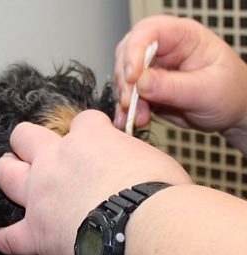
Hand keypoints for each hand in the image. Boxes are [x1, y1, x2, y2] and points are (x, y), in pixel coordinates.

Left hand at [0, 110, 191, 254]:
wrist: (146, 230)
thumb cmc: (160, 195)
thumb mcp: (154, 161)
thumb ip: (133, 157)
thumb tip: (133, 166)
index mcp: (89, 139)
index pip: (82, 122)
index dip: (88, 131)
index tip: (95, 143)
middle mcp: (56, 161)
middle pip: (26, 136)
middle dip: (28, 142)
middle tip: (38, 153)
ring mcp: (41, 195)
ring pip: (5, 173)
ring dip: (7, 174)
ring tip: (12, 180)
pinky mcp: (37, 231)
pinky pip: (10, 237)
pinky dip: (6, 239)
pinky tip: (4, 240)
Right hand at [114, 15, 246, 154]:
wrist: (231, 112)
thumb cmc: (230, 93)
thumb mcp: (206, 90)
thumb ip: (173, 87)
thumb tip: (142, 82)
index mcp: (183, 36)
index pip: (149, 32)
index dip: (135, 52)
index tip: (133, 77)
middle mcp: (164, 50)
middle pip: (128, 53)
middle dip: (126, 80)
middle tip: (132, 102)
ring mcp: (153, 70)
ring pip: (125, 78)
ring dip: (127, 99)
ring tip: (139, 117)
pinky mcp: (147, 90)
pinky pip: (128, 97)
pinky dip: (126, 111)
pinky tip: (130, 121)